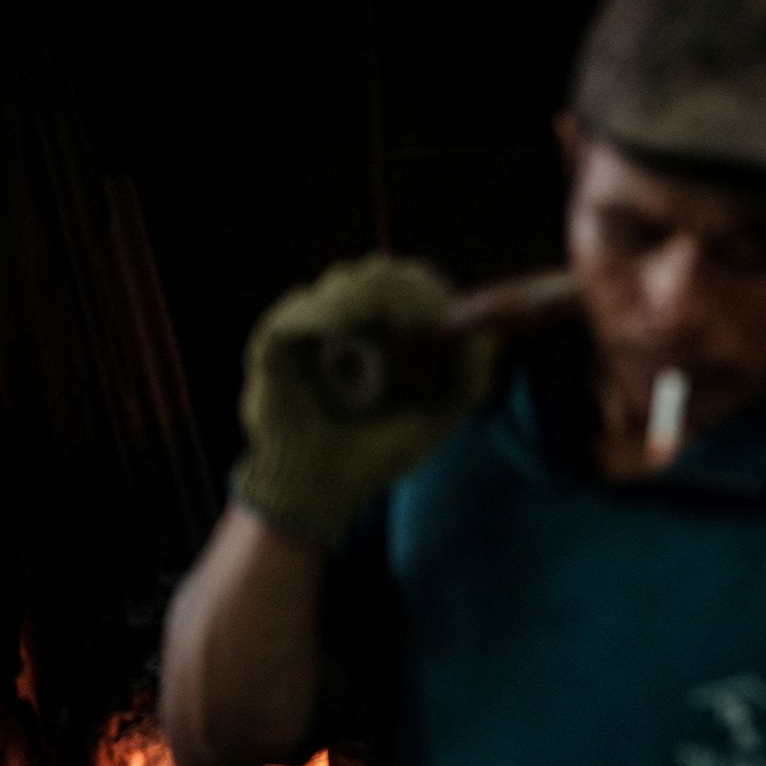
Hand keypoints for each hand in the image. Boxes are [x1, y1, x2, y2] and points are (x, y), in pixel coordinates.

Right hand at [231, 254, 498, 543]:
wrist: (325, 492)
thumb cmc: (376, 453)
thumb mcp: (435, 420)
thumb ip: (469, 383)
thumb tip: (491, 336)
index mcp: (381, 331)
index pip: (405, 283)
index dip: (428, 287)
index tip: (448, 310)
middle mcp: (345, 322)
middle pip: (377, 272)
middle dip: (408, 288)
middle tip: (430, 315)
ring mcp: (308, 331)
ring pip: (341, 283)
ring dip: (375, 294)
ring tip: (399, 321)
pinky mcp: (274, 348)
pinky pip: (295, 314)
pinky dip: (324, 312)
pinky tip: (345, 324)